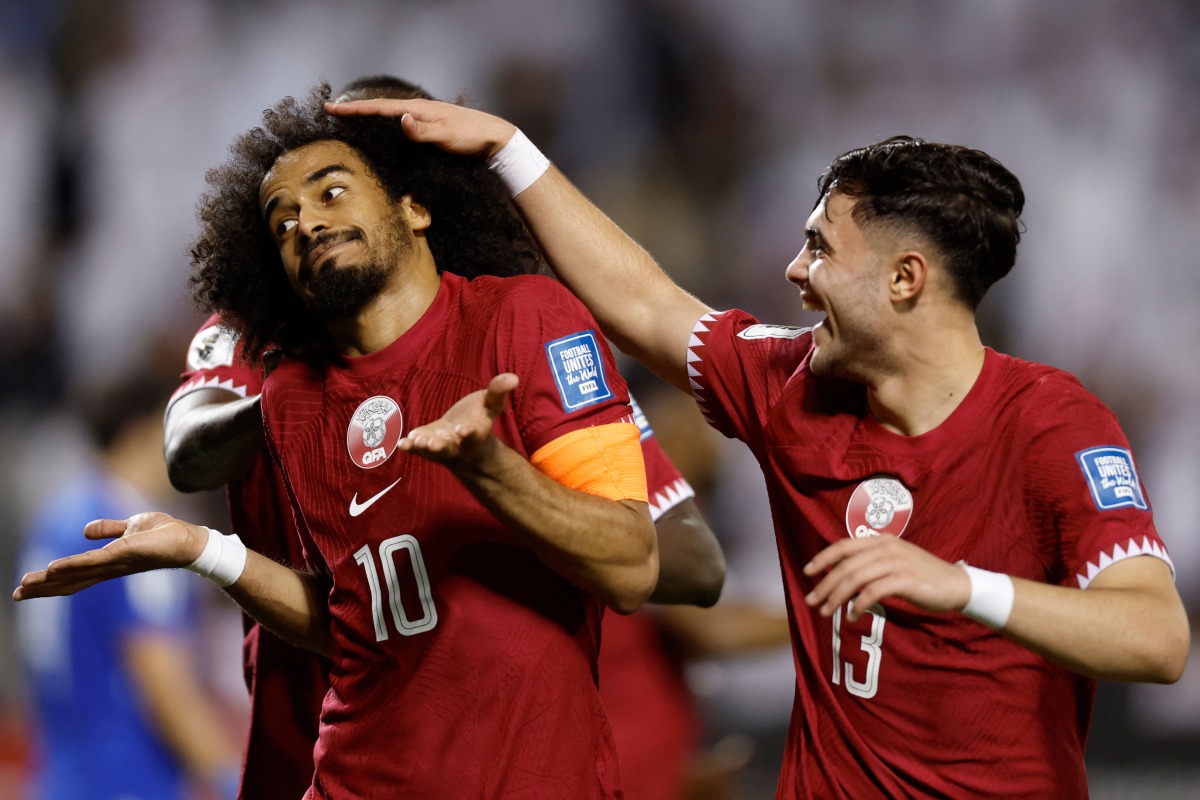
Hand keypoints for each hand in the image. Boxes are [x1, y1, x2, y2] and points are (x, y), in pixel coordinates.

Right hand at [13, 512, 207, 600]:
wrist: (190, 539)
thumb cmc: (166, 534)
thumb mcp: (131, 526)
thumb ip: (108, 529)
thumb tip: (85, 530)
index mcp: (109, 563)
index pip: (75, 575)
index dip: (51, 581)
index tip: (27, 585)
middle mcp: (110, 568)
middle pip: (71, 581)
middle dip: (43, 588)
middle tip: (17, 594)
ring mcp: (116, 563)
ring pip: (77, 574)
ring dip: (50, 581)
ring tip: (26, 585)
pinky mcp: (124, 554)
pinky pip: (94, 561)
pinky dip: (72, 565)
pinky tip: (53, 569)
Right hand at [324, 98, 516, 158]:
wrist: (494, 139)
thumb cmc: (472, 137)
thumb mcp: (447, 135)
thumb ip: (423, 130)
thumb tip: (400, 120)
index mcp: (418, 109)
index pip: (380, 108)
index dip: (355, 110)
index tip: (332, 109)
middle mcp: (418, 111)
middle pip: (380, 109)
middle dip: (356, 111)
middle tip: (332, 112)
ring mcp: (423, 119)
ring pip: (389, 116)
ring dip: (368, 117)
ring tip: (349, 119)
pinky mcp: (429, 129)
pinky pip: (399, 125)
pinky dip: (384, 125)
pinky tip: (381, 131)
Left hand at [399, 373, 517, 465]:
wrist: (465, 439)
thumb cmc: (478, 418)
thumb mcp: (490, 404)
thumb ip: (498, 391)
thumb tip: (513, 377)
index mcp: (474, 434)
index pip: (472, 434)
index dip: (468, 433)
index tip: (462, 430)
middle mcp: (456, 444)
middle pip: (449, 448)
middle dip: (441, 446)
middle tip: (433, 443)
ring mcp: (439, 447)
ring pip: (432, 450)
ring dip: (425, 447)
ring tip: (417, 441)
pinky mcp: (425, 445)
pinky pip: (416, 448)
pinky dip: (409, 447)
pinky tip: (402, 444)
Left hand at [802, 534, 970, 620]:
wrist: (957, 585)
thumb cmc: (923, 577)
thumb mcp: (896, 562)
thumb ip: (872, 562)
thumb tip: (842, 574)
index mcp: (882, 540)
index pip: (844, 545)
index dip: (823, 558)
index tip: (807, 572)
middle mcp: (887, 547)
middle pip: (846, 565)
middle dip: (825, 584)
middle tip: (811, 601)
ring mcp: (897, 562)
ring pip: (855, 578)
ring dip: (837, 597)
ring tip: (827, 612)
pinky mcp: (906, 580)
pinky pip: (873, 591)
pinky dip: (858, 604)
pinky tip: (852, 616)